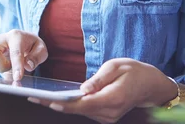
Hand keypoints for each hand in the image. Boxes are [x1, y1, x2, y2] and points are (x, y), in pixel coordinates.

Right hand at [0, 30, 47, 80]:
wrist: (24, 39)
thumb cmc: (32, 46)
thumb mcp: (41, 50)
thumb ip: (37, 57)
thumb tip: (27, 64)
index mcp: (17, 36)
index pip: (15, 52)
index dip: (16, 66)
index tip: (18, 78)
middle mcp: (2, 37)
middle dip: (0, 66)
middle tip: (9, 68)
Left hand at [28, 58, 177, 122]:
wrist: (151, 85)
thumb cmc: (134, 71)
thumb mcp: (116, 67)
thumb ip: (99, 79)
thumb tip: (82, 89)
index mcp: (113, 98)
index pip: (82, 104)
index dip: (63, 103)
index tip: (46, 100)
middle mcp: (110, 112)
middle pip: (77, 111)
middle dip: (54, 105)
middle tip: (34, 98)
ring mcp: (108, 117)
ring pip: (80, 112)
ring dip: (61, 106)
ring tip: (40, 98)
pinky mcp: (106, 117)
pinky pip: (86, 112)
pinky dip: (72, 106)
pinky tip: (58, 100)